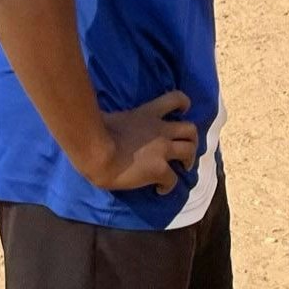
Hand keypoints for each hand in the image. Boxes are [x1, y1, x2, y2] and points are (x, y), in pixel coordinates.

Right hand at [74, 91, 200, 193]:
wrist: (97, 152)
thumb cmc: (96, 132)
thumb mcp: (111, 117)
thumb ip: (117, 119)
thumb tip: (106, 121)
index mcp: (148, 113)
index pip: (175, 98)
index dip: (184, 103)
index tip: (183, 111)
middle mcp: (161, 130)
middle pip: (191, 129)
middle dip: (192, 140)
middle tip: (185, 149)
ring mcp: (163, 150)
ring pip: (189, 151)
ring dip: (189, 160)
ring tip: (182, 168)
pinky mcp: (159, 169)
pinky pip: (173, 180)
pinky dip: (168, 186)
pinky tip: (160, 190)